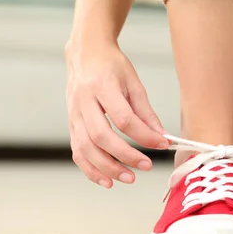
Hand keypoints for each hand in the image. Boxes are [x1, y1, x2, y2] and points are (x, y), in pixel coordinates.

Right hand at [65, 40, 168, 187]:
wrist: (85, 53)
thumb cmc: (112, 66)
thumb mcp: (134, 83)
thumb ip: (146, 112)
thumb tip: (161, 137)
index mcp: (102, 86)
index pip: (123, 118)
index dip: (144, 135)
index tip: (162, 144)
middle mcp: (83, 101)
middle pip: (101, 136)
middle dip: (125, 155)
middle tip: (146, 166)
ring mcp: (73, 114)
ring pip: (86, 147)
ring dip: (107, 167)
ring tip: (129, 178)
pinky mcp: (70, 123)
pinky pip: (77, 151)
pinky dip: (90, 168)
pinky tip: (107, 180)